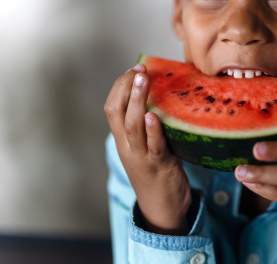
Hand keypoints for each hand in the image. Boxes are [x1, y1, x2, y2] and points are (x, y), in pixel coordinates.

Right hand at [104, 64, 190, 234]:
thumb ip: (150, 125)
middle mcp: (127, 147)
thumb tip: (165, 94)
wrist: (162, 209)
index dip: (119, 86)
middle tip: (139, 68)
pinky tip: (153, 116)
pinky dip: (152, 130)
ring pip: (132, 126)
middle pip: (116, 112)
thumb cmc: (158, 173)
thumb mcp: (147, 147)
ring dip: (136, 101)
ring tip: (142, 80)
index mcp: (123, 140)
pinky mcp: (159, 166)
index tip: (133, 68)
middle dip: (126, 87)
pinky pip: (154, 146)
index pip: (111, 108)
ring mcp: (141, 157)